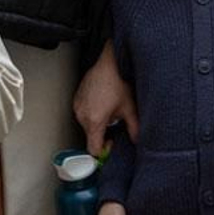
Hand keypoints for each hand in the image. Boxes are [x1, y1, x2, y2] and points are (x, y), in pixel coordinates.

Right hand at [74, 42, 138, 156]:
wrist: (108, 64)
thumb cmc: (118, 83)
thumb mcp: (129, 108)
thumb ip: (134, 129)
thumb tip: (137, 141)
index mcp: (95, 121)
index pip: (93, 149)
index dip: (103, 150)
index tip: (111, 141)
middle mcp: (82, 116)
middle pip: (90, 136)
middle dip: (102, 133)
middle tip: (115, 120)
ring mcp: (77, 107)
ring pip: (86, 125)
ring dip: (97, 122)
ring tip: (108, 108)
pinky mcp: (76, 99)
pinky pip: (82, 113)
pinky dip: (91, 113)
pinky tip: (102, 101)